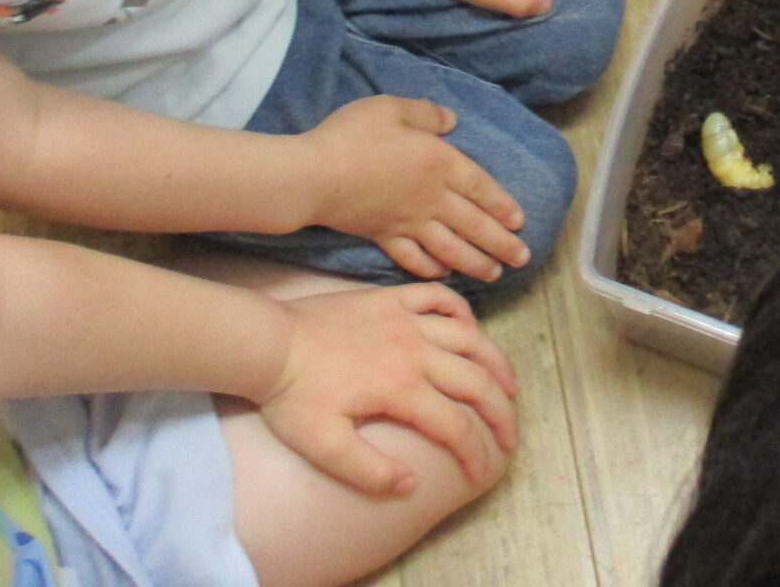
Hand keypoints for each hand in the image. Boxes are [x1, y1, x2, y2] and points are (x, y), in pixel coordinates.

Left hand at [261, 282, 518, 495]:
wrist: (269, 342)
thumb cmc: (293, 395)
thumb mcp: (322, 445)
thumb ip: (367, 470)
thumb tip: (411, 484)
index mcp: (401, 388)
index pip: (455, 425)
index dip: (475, 453)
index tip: (481, 473)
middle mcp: (414, 350)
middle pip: (476, 381)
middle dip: (501, 413)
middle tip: (511, 436)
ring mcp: (405, 320)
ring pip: (469, 336)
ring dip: (495, 362)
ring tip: (509, 384)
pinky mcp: (390, 299)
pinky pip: (438, 297)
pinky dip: (461, 309)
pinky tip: (469, 327)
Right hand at [302, 95, 530, 280]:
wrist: (314, 176)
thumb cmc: (353, 137)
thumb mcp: (393, 109)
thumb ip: (426, 114)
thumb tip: (451, 121)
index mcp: (438, 163)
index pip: (480, 186)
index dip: (502, 205)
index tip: (520, 223)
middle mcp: (429, 197)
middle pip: (473, 224)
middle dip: (501, 244)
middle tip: (522, 260)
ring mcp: (407, 221)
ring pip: (450, 248)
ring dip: (475, 263)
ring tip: (494, 275)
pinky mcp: (382, 237)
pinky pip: (415, 258)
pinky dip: (433, 269)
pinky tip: (444, 274)